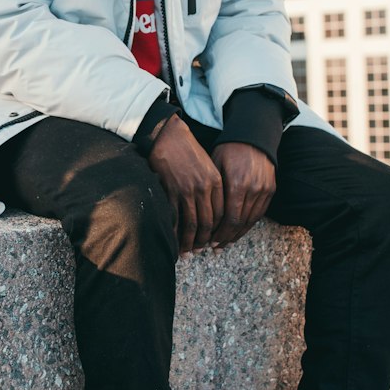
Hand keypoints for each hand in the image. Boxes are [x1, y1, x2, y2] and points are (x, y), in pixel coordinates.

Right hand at [148, 114, 224, 252]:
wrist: (168, 136)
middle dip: (203, 241)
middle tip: (199, 252)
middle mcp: (203, 188)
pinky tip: (173, 241)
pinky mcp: (170, 190)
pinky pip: (174, 217)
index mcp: (216, 182)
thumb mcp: (208, 166)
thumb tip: (212, 211)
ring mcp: (186, 190)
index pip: (221, 214)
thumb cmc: (188, 151)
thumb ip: (213, 187)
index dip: (217, 231)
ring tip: (186, 253)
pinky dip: (174, 232)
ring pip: (191, 223)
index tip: (213, 240)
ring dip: (189, 242)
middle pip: (207, 222)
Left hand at [209, 142, 274, 246]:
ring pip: (251, 220)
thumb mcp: (215, 167)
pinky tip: (239, 230)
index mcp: (237, 185)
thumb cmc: (228, 150)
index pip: (229, 219)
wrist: (253, 136)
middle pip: (240, 223)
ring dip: (238, 234)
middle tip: (216, 248)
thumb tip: (200, 216)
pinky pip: (260, 213)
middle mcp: (253, 190)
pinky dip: (249, 224)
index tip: (210, 242)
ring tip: (226, 243)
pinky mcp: (271, 190)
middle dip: (227, 238)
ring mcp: (264, 190)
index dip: (220, 233)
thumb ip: (212, 192)